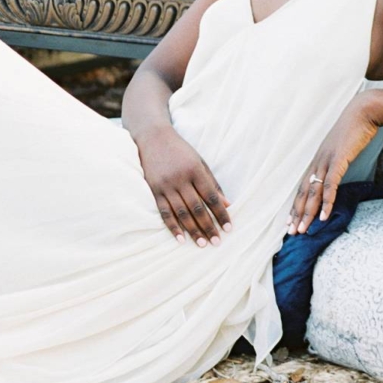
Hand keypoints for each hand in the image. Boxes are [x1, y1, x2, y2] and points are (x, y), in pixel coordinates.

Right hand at [136, 125, 230, 245]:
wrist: (153, 138)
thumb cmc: (181, 151)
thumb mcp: (200, 161)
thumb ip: (212, 182)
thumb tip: (226, 203)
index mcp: (195, 170)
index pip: (211, 196)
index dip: (221, 213)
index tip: (229, 228)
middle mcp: (181, 178)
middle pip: (197, 207)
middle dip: (208, 226)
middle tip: (217, 242)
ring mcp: (166, 185)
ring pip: (181, 213)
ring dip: (193, 230)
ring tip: (203, 244)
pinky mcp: (154, 190)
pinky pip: (164, 212)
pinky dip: (173, 226)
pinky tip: (180, 239)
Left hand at [288, 96, 378, 234]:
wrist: (363, 112)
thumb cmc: (355, 129)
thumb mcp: (342, 148)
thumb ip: (337, 161)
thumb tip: (336, 172)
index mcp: (318, 160)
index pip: (303, 187)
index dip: (297, 205)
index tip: (291, 221)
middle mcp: (318, 162)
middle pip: (303, 192)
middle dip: (297, 214)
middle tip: (291, 232)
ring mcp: (327, 161)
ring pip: (313, 192)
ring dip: (307, 213)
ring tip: (303, 230)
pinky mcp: (338, 160)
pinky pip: (330, 185)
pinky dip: (326, 202)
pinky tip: (323, 216)